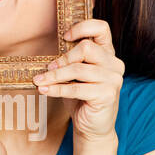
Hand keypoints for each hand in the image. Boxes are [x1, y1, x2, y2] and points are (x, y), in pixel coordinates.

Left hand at [33, 19, 123, 143]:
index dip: (82, 27)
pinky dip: (56, 89)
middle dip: (62, 58)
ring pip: (78, 69)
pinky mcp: (107, 95)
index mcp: (108, 54)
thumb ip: (70, 60)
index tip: (65, 36)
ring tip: (39, 81)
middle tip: (47, 68)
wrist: (92, 126)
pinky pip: (76, 88)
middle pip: (86, 48)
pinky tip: (44, 90)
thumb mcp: (75, 75)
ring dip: (54, 76)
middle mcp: (114, 64)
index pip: (102, 28)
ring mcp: (114, 79)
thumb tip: (47, 55)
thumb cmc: (81, 97)